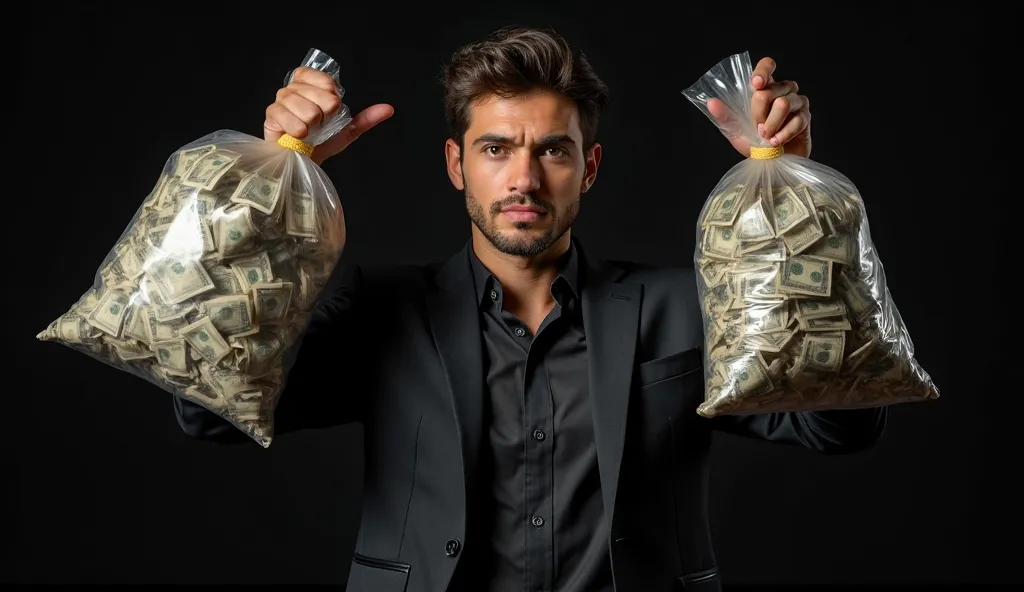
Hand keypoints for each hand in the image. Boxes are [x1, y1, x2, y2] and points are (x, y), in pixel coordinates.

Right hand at [263, 66, 393, 164]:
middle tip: (317, 126)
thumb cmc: (321, 143)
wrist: (303, 162)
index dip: (332, 99)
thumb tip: (389, 108)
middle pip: (321, 96)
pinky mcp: (271, 115)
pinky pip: (293, 122)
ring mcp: (280, 100)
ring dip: (312, 127)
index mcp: (310, 83)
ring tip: (307, 133)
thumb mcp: (346, 129)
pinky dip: (299, 133)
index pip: (327, 80)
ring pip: (308, 110)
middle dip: (324, 117)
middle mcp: (293, 87)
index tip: (330, 112)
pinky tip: (297, 136)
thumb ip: (366, 118)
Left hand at [707, 57, 811, 157]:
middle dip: (759, 112)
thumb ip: (725, 116)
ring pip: (784, 103)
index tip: (756, 84)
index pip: (767, 66)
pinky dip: (783, 135)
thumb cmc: (755, 144)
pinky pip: (796, 121)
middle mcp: (783, 90)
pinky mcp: (806, 117)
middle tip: (757, 128)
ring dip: (771, 124)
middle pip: (770, 90)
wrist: (773, 163)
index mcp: (765, 88)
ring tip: (766, 137)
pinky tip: (775, 143)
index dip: (762, 71)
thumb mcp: (735, 130)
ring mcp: (797, 101)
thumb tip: (711, 103)